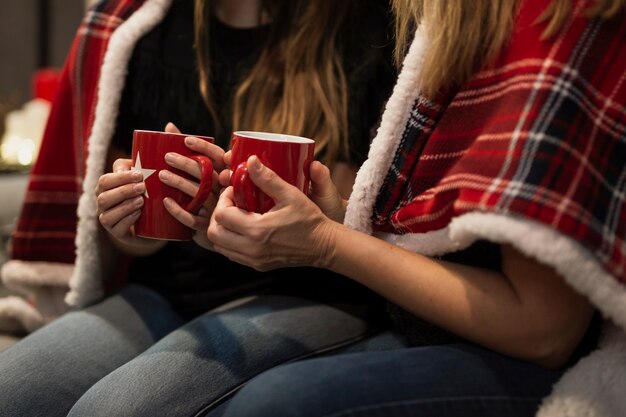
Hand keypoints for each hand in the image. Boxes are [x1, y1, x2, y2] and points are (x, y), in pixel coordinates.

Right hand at [96, 158, 162, 252]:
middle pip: (104, 197)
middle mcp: (102, 204)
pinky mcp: (116, 233)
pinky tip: (138, 214)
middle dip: (124, 191)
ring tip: (141, 201)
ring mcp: (107, 220)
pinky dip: (127, 220)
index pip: (105, 181)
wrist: (151, 222)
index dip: (120, 177)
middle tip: (142, 187)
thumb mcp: (141, 178)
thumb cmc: (144, 194)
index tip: (139, 175)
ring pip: (108, 214)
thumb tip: (139, 159)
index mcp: (105, 188)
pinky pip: (117, 228)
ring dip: (125, 206)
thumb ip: (137, 166)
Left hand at [159, 122, 225, 249]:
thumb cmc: (206, 193)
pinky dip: (178, 210)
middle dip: (187, 164)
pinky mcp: (206, 225)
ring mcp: (216, 208)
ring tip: (161, 175)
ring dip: (180, 183)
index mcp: (225, 174)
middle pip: (207, 174)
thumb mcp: (203, 172)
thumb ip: (188, 150)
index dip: (204, 148)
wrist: (217, 228)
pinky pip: (192, 219)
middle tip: (167, 157)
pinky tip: (165, 201)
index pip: (218, 157)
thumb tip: (170, 126)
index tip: (186, 140)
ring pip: (199, 194)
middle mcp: (223, 190)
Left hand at [208, 156, 338, 270]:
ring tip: (236, 216)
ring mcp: (254, 260)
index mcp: (258, 230)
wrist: (324, 246)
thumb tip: (250, 161)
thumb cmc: (309, 219)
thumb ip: (267, 178)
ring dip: (222, 229)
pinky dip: (230, 241)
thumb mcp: (290, 194)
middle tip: (231, 204)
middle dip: (217, 215)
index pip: (221, 215)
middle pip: (214, 233)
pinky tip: (243, 229)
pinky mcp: (258, 266)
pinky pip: (232, 254)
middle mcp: (252, 249)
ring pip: (220, 246)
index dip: (224, 199)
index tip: (235, 191)